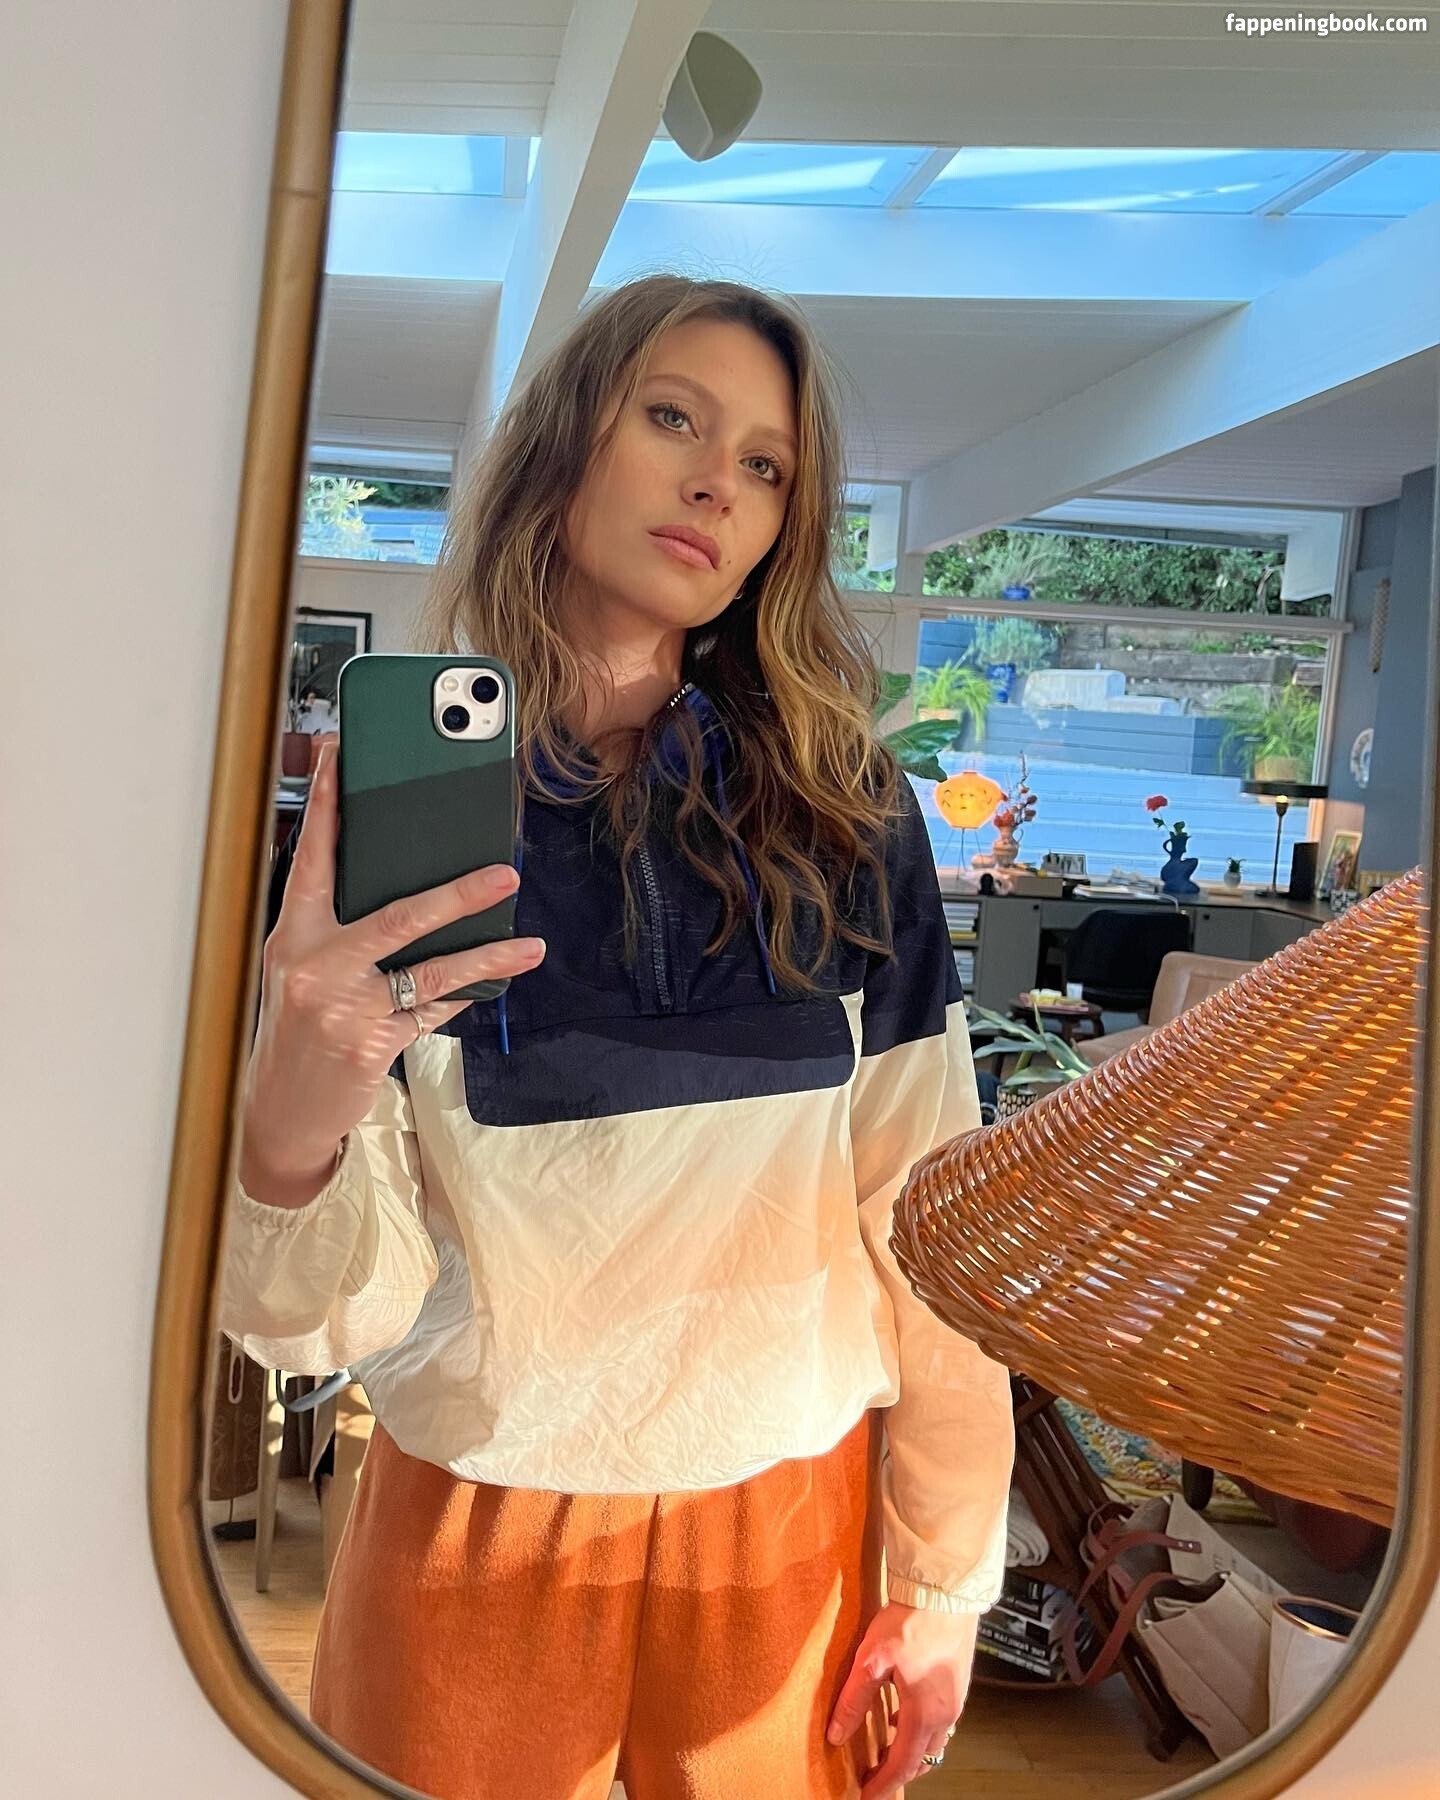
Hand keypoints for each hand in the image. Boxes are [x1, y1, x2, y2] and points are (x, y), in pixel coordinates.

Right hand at [239, 736, 545, 1204]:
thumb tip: (410, 893)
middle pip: (397, 916)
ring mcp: (344, 1007)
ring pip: (432, 969)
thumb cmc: (296, 1033)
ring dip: (487, 953)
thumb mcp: (304, 974)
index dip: (324, 804)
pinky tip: (495, 979)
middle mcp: (316, 965)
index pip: (312, 858)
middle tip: (504, 872)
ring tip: (527, 945)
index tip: (338, 755)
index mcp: (293, 935)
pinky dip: (466, 993)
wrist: (280, 1114)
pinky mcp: (372, 1043)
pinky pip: (434, 1009)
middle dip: (457, 893)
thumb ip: (340, 932)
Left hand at [827, 1602, 977, 1798]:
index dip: (884, 1784)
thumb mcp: (871, 1660)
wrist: (944, 1591)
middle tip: (874, 1775)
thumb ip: (854, 1700)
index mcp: (925, 1714)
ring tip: (885, 1748)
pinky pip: (941, 1721)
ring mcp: (956, 1699)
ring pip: (934, 1741)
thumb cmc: (911, 1621)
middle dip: (897, 1772)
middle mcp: (946, 1713)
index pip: (902, 1765)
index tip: (867, 1794)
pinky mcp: (958, 1682)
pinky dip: (921, 1730)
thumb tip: (836, 1733)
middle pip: (922, 1759)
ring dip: (911, 1751)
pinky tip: (902, 1714)